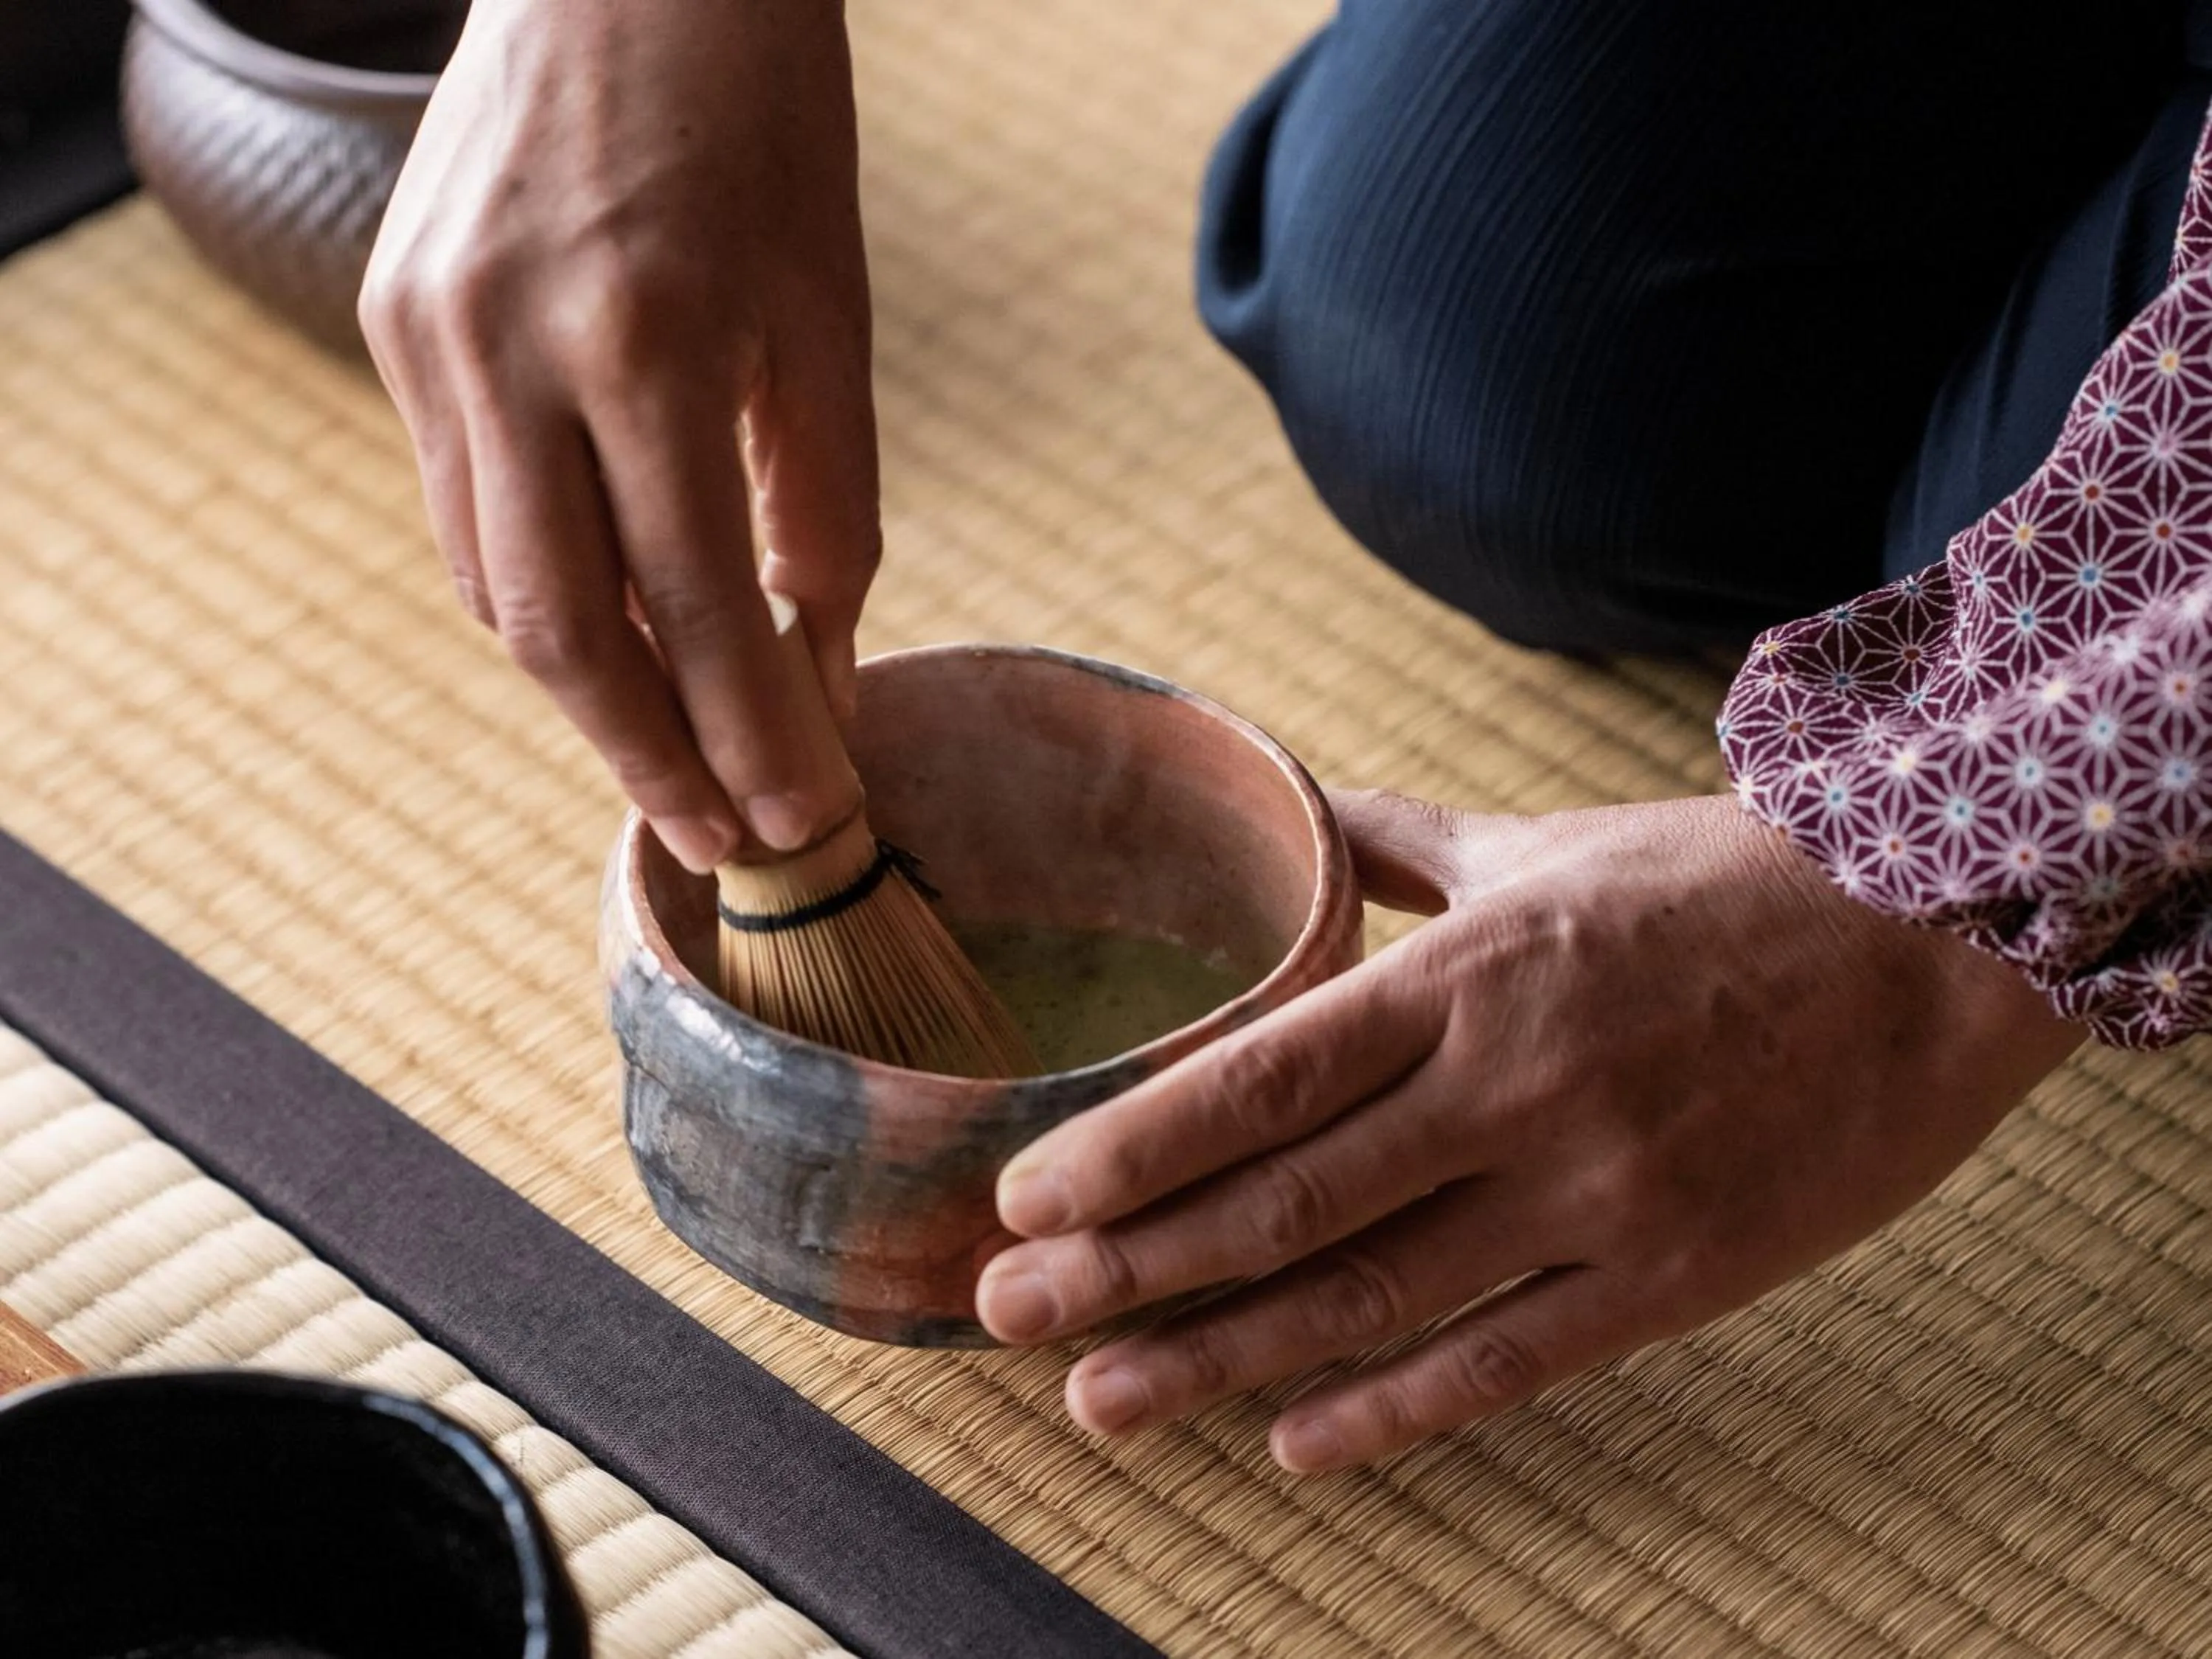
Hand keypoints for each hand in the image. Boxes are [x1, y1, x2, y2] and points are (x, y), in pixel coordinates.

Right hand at [360, 0, 875, 865]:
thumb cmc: (762, 126)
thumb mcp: (827, 316)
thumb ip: (826, 510)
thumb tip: (818, 683)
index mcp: (645, 340)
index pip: (694, 607)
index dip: (749, 739)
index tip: (801, 823)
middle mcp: (508, 345)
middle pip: (563, 631)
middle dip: (652, 760)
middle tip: (726, 841)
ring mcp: (427, 333)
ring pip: (493, 585)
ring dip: (590, 693)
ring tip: (679, 764)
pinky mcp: (390, 317)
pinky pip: (457, 509)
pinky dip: (535, 596)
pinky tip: (607, 642)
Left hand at [976, 791, 2083, 1470]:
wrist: (1935, 941)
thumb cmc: (1721, 885)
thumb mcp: (1544, 843)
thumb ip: (1404, 840)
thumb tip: (1299, 798)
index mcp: (1470, 975)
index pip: (1260, 1076)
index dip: (1128, 1148)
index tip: (1022, 1200)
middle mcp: (1513, 1087)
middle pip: (1283, 1203)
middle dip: (1127, 1269)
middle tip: (1001, 1319)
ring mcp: (1593, 1192)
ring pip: (1370, 1299)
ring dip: (1218, 1360)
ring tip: (1100, 1402)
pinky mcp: (1673, 1275)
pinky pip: (1507, 1363)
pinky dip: (1392, 1413)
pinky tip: (1292, 1445)